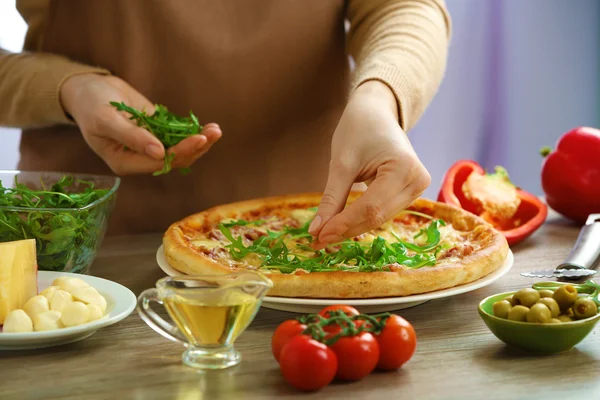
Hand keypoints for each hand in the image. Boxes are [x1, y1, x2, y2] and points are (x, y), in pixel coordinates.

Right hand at [60, 74, 221, 174]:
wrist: (88, 88)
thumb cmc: (90, 104)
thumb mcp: (106, 119)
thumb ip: (132, 137)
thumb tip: (158, 152)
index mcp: (125, 162)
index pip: (158, 162)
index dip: (180, 152)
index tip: (198, 139)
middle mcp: (140, 158)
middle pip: (174, 158)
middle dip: (195, 147)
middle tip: (214, 132)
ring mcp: (150, 146)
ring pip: (180, 149)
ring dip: (199, 141)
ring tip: (216, 130)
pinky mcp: (157, 133)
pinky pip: (178, 137)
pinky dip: (193, 132)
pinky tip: (210, 127)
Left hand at [309, 81, 430, 248]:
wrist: (376, 112)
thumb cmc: (358, 129)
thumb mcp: (341, 163)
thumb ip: (332, 199)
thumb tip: (316, 231)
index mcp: (404, 168)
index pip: (371, 208)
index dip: (344, 225)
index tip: (318, 237)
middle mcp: (417, 181)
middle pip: (377, 217)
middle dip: (345, 230)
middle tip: (316, 241)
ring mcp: (416, 188)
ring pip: (379, 218)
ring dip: (351, 228)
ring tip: (324, 235)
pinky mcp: (409, 193)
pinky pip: (382, 212)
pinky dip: (360, 219)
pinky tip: (339, 226)